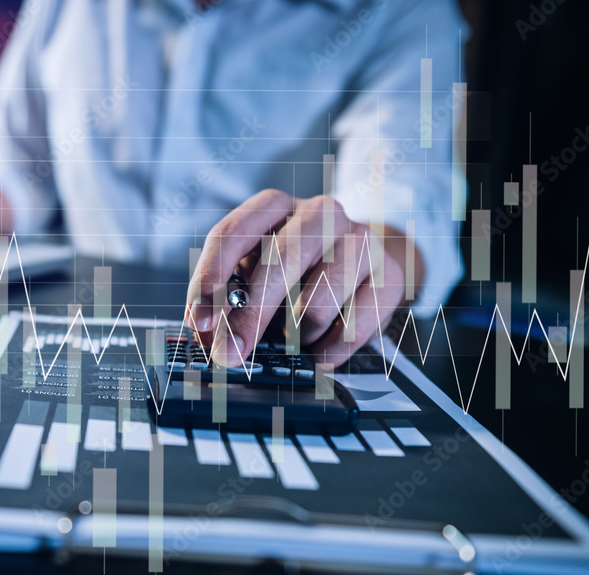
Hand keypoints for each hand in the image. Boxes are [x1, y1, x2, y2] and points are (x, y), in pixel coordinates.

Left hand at [185, 189, 421, 367]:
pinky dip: (325, 352)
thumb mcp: (258, 269)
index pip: (233, 233)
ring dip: (294, 336)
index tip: (199, 320)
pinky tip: (319, 348)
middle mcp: (320, 214)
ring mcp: (360, 241)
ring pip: (315, 305)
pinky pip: (349, 331)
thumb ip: (229, 294)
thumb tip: (207, 333)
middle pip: (279, 262)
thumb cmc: (302, 267)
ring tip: (292, 337)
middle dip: (249, 317)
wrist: (373, 259)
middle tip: (229, 354)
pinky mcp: (389, 275)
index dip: (211, 279)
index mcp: (275, 207)